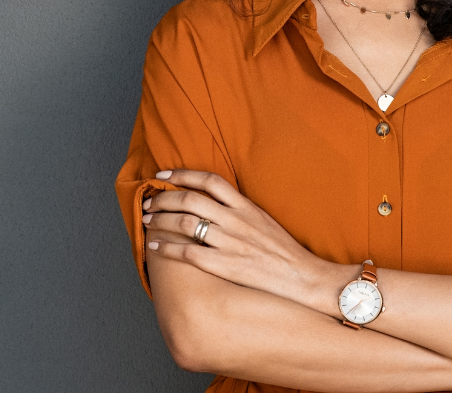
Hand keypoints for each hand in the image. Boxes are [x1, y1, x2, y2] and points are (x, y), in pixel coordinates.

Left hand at [142, 169, 339, 309]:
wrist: (303, 278)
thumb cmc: (284, 252)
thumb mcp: (264, 220)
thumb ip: (241, 211)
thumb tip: (216, 204)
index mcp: (246, 206)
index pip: (210, 180)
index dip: (183, 174)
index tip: (163, 175)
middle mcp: (236, 220)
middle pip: (190, 199)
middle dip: (163, 198)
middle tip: (149, 201)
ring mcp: (230, 242)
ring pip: (185, 223)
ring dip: (160, 220)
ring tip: (147, 221)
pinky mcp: (226, 265)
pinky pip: (189, 253)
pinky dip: (168, 248)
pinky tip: (155, 248)